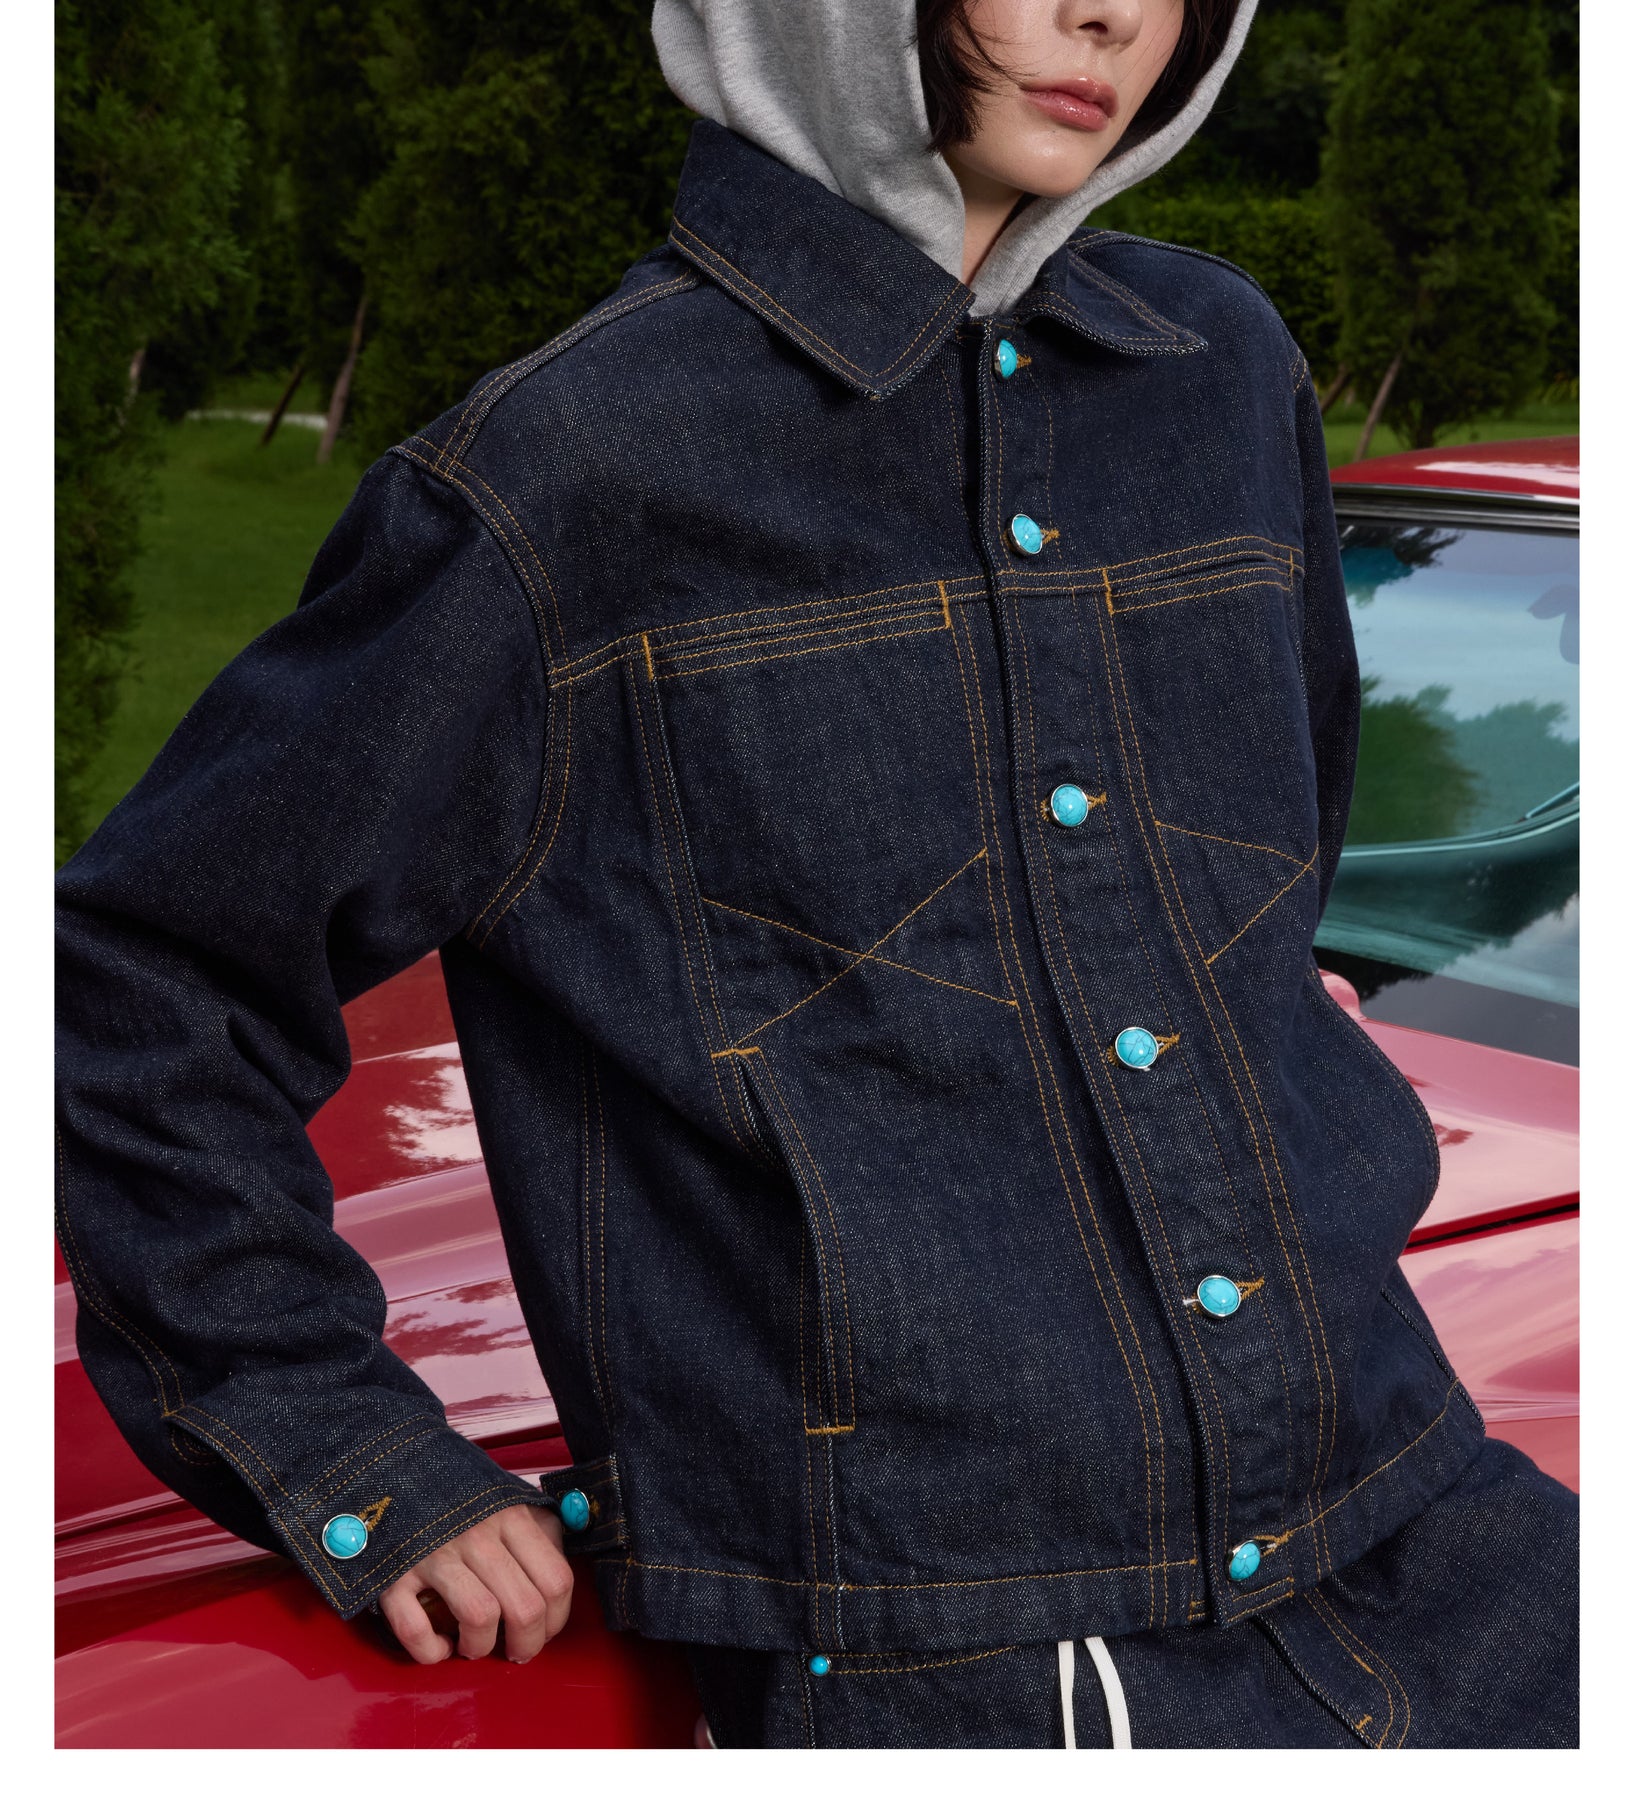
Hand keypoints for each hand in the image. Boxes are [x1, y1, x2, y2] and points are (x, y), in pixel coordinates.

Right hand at [378, 1503, 572, 1663]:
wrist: (396, 1468)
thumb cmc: (461, 1496)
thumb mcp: (511, 1499)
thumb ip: (542, 1530)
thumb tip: (559, 1580)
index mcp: (512, 1516)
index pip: (556, 1581)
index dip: (557, 1619)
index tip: (545, 1630)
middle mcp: (478, 1534)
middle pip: (524, 1608)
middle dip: (527, 1644)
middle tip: (515, 1650)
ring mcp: (435, 1553)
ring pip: (479, 1618)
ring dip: (481, 1647)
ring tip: (474, 1644)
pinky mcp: (395, 1573)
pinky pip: (416, 1629)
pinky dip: (430, 1651)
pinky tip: (440, 1645)